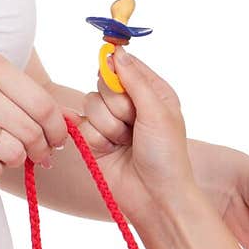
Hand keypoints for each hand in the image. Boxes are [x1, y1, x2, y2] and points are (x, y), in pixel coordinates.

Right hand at [0, 51, 69, 179]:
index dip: (57, 129)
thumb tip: (75, 122)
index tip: (57, 140)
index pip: (42, 105)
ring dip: (15, 160)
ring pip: (12, 152)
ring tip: (6, 154)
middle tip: (38, 155)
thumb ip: (26, 96)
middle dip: (40, 149)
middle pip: (30, 131)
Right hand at [74, 46, 197, 224]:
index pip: (125, 65)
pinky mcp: (94, 139)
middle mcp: (131, 104)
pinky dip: (97, 139)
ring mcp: (111, 122)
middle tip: (133, 124)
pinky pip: (82, 125)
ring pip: (90, 103)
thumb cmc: (166, 155)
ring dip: (108, 125)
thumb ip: (134, 80)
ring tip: (124, 142)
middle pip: (103, 82)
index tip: (119, 81)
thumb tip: (116, 51)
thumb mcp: (157, 111)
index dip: (118, 70)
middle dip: (116, 105)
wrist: (154, 197)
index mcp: (152, 92)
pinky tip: (111, 151)